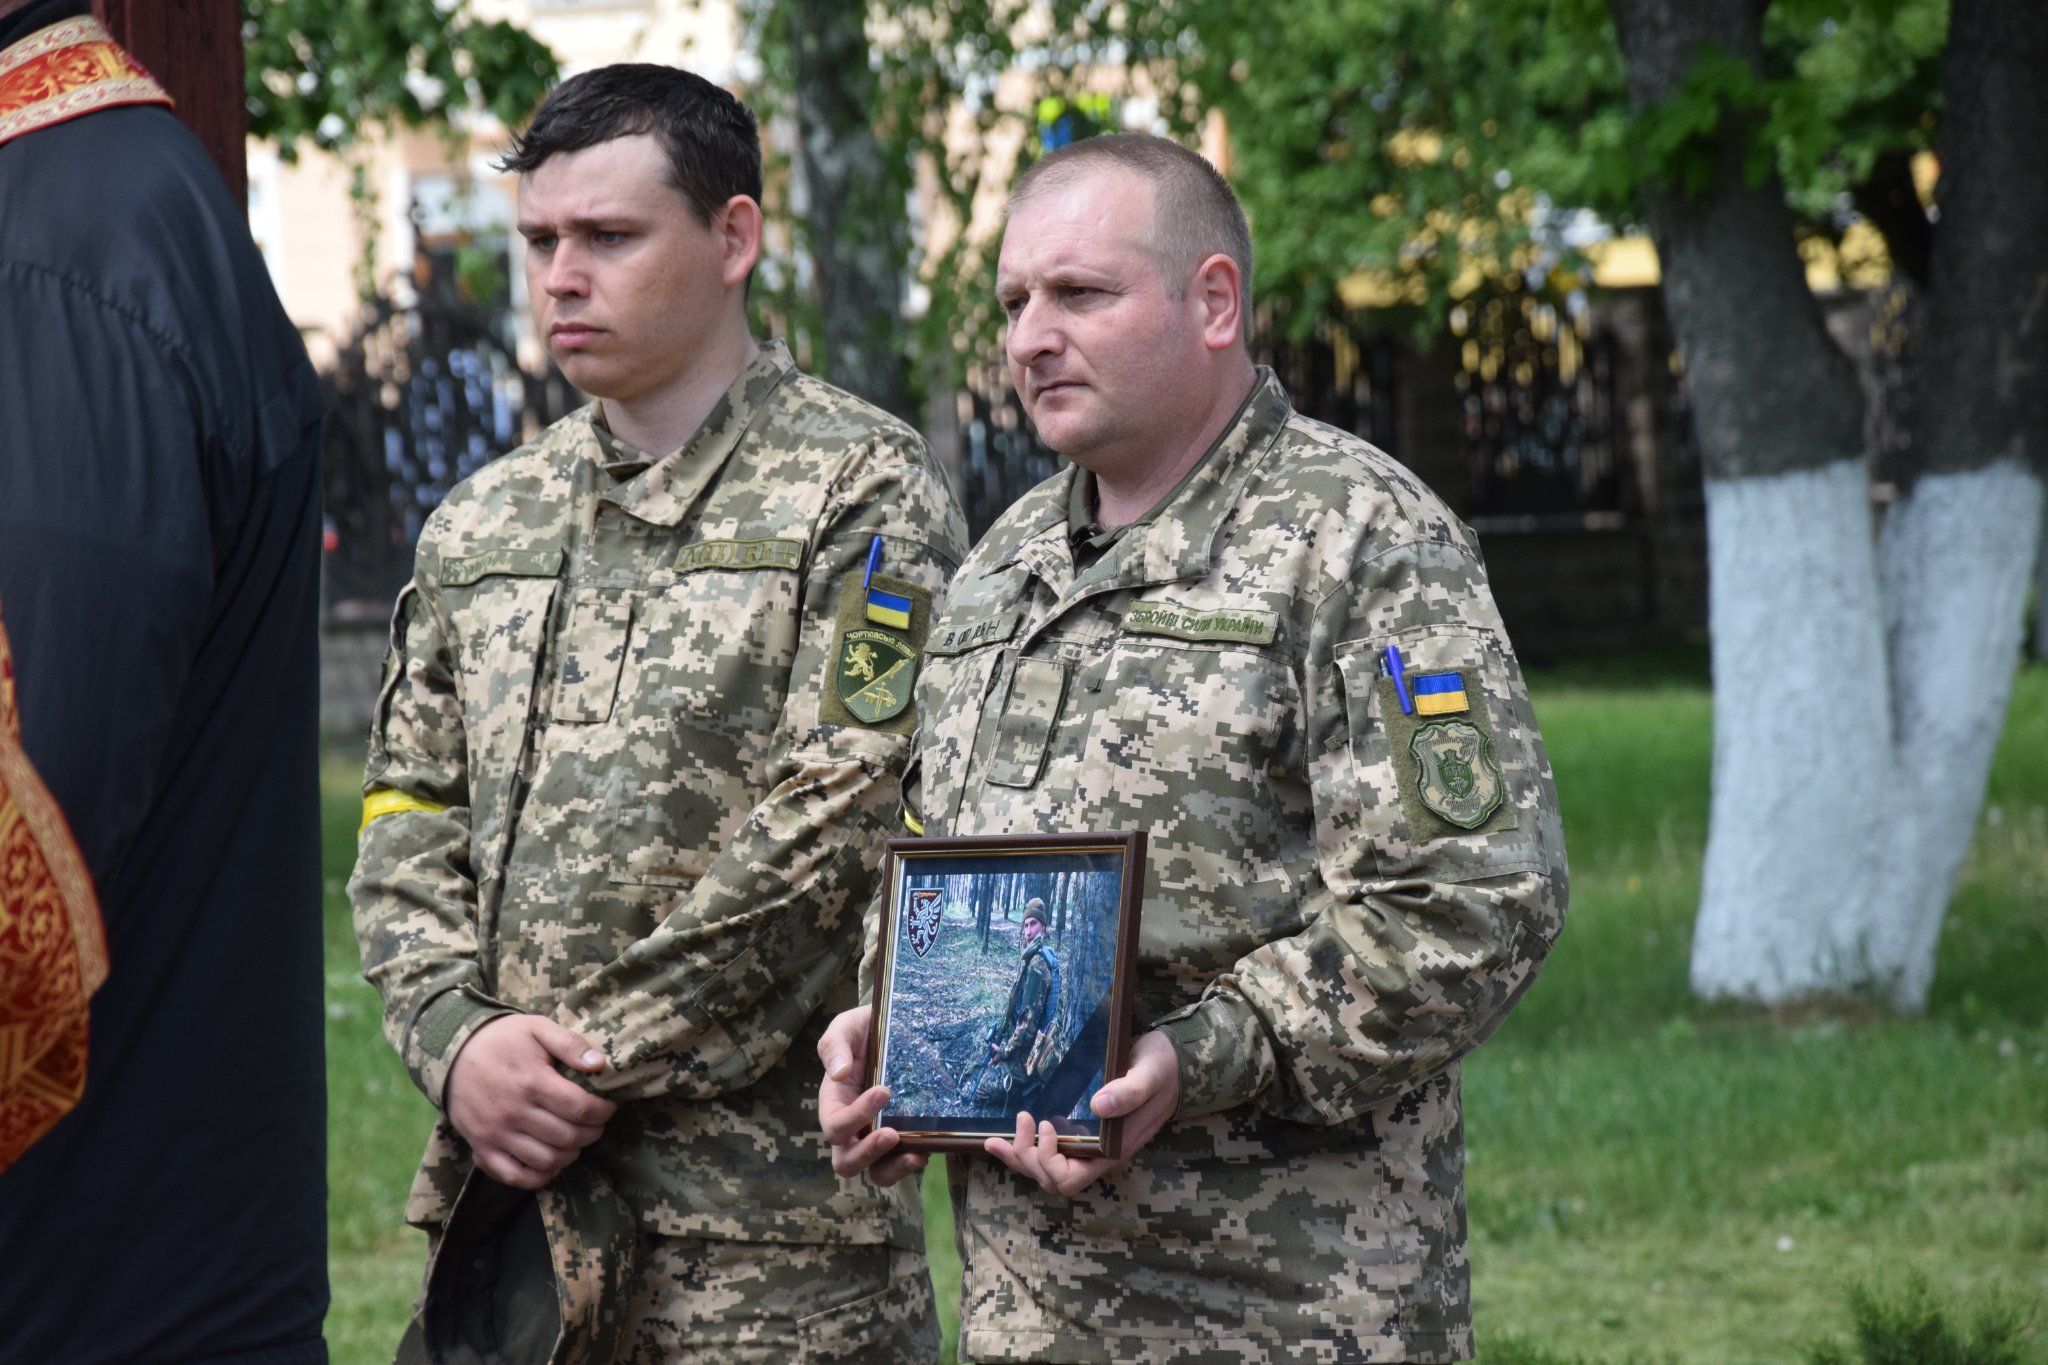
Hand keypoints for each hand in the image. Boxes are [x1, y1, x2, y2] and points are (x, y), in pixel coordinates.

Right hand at [445, 1014, 616, 1189]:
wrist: (453, 1052)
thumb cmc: (502, 1039)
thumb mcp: (537, 1028)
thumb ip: (569, 1044)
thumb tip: (599, 1064)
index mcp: (531, 1081)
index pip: (580, 1109)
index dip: (602, 1111)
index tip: (608, 1106)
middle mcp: (514, 1112)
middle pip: (567, 1137)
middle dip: (592, 1133)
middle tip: (595, 1124)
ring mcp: (496, 1133)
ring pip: (546, 1160)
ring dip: (570, 1155)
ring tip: (575, 1139)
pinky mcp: (482, 1147)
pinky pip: (514, 1175)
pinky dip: (538, 1176)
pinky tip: (550, 1161)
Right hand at [817, 1005, 927, 1187]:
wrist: (897, 1028)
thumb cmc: (865, 1029)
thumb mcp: (847, 1027)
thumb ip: (835, 1045)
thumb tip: (838, 1073)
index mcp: (834, 1103)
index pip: (835, 1126)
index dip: (855, 1117)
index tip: (884, 1091)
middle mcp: (853, 1127)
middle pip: (846, 1162)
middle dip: (867, 1154)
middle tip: (891, 1134)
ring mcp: (878, 1135)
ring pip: (877, 1173)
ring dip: (894, 1169)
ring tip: (916, 1154)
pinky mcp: (904, 1138)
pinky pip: (904, 1163)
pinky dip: (914, 1162)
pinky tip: (930, 1147)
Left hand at [984, 1029, 1179, 1197]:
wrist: (1174, 1064)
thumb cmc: (1163, 1069)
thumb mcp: (1150, 1073)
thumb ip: (1130, 1091)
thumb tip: (1100, 1106)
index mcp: (1113, 1150)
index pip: (1070, 1179)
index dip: (1049, 1160)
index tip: (1045, 1125)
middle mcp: (1098, 1156)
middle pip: (1051, 1178)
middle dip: (1027, 1158)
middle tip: (1021, 1120)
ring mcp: (1089, 1147)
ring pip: (1045, 1170)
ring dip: (1019, 1157)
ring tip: (995, 1139)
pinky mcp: (1082, 1133)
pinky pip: (1049, 1152)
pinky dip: (1025, 1148)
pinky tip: (1004, 1137)